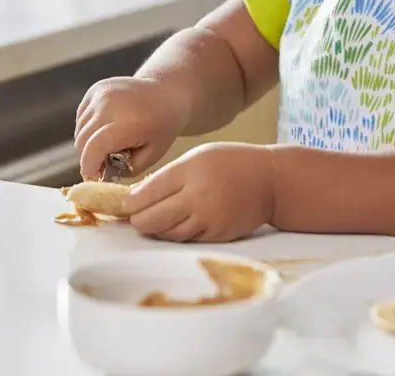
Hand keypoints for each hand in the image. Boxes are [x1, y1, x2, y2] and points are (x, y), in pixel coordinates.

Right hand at [75, 77, 189, 178]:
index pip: (94, 148)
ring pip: (79, 130)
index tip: (94, 179)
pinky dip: (88, 129)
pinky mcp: (95, 89)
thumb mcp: (152, 155)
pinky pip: (81, 117)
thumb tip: (102, 177)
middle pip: (82, 141)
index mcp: (126, 122)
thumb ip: (127, 169)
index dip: (89, 167)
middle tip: (103, 166)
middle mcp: (108, 105)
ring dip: (87, 144)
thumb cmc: (162, 127)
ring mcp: (100, 94)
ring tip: (108, 148)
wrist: (167, 92)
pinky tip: (105, 132)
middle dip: (88, 158)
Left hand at [124, 142, 273, 242]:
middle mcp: (197, 198)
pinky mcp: (218, 235)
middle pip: (152, 219)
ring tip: (152, 222)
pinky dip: (176, 234)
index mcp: (190, 172)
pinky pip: (187, 239)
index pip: (147, 194)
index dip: (129, 203)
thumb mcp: (198, 157)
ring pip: (168, 233)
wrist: (271, 181)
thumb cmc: (232, 163)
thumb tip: (140, 196)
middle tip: (133, 218)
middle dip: (137, 220)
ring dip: (156, 229)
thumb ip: (170, 176)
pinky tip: (174, 225)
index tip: (123, 205)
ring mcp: (208, 220)